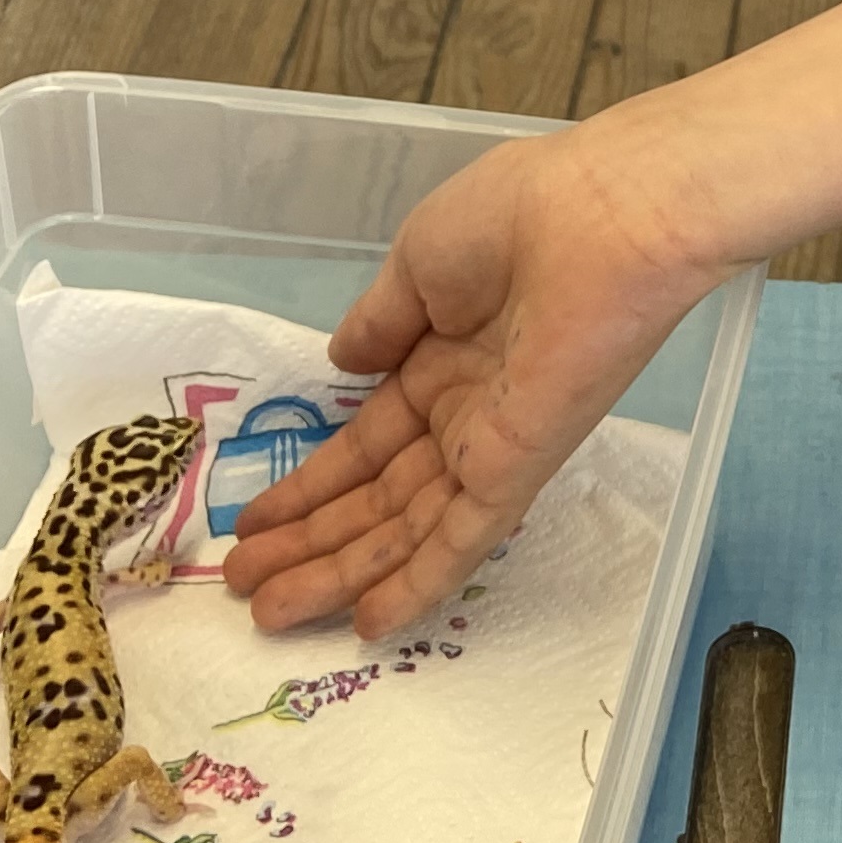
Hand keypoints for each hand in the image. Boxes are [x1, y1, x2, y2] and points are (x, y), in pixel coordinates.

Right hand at [221, 125, 726, 641]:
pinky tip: (367, 624)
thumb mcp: (420, 260)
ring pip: (404, 530)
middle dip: (309, 542)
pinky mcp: (516, 471)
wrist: (600, 220)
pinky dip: (415, 583)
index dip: (312, 483)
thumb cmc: (513, 218)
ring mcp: (490, 447)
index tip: (256, 520)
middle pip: (377, 498)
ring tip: (265, 611)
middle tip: (241, 585)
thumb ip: (380, 323)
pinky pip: (461, 540)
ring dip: (337, 572)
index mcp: (442, 358)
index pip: (368, 442)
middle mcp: (465, 413)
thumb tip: (343, 363)